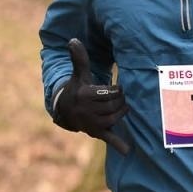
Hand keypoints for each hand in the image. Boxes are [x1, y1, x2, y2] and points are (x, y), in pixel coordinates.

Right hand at [53, 39, 131, 153]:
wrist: (65, 111)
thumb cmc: (77, 89)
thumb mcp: (78, 75)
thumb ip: (79, 58)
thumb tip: (73, 40)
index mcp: (85, 95)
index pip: (110, 92)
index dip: (118, 90)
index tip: (118, 88)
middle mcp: (87, 110)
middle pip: (114, 105)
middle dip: (121, 100)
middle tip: (121, 97)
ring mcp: (92, 123)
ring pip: (116, 117)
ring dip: (122, 111)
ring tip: (121, 106)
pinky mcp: (96, 133)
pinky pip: (108, 139)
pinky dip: (118, 145)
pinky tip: (127, 150)